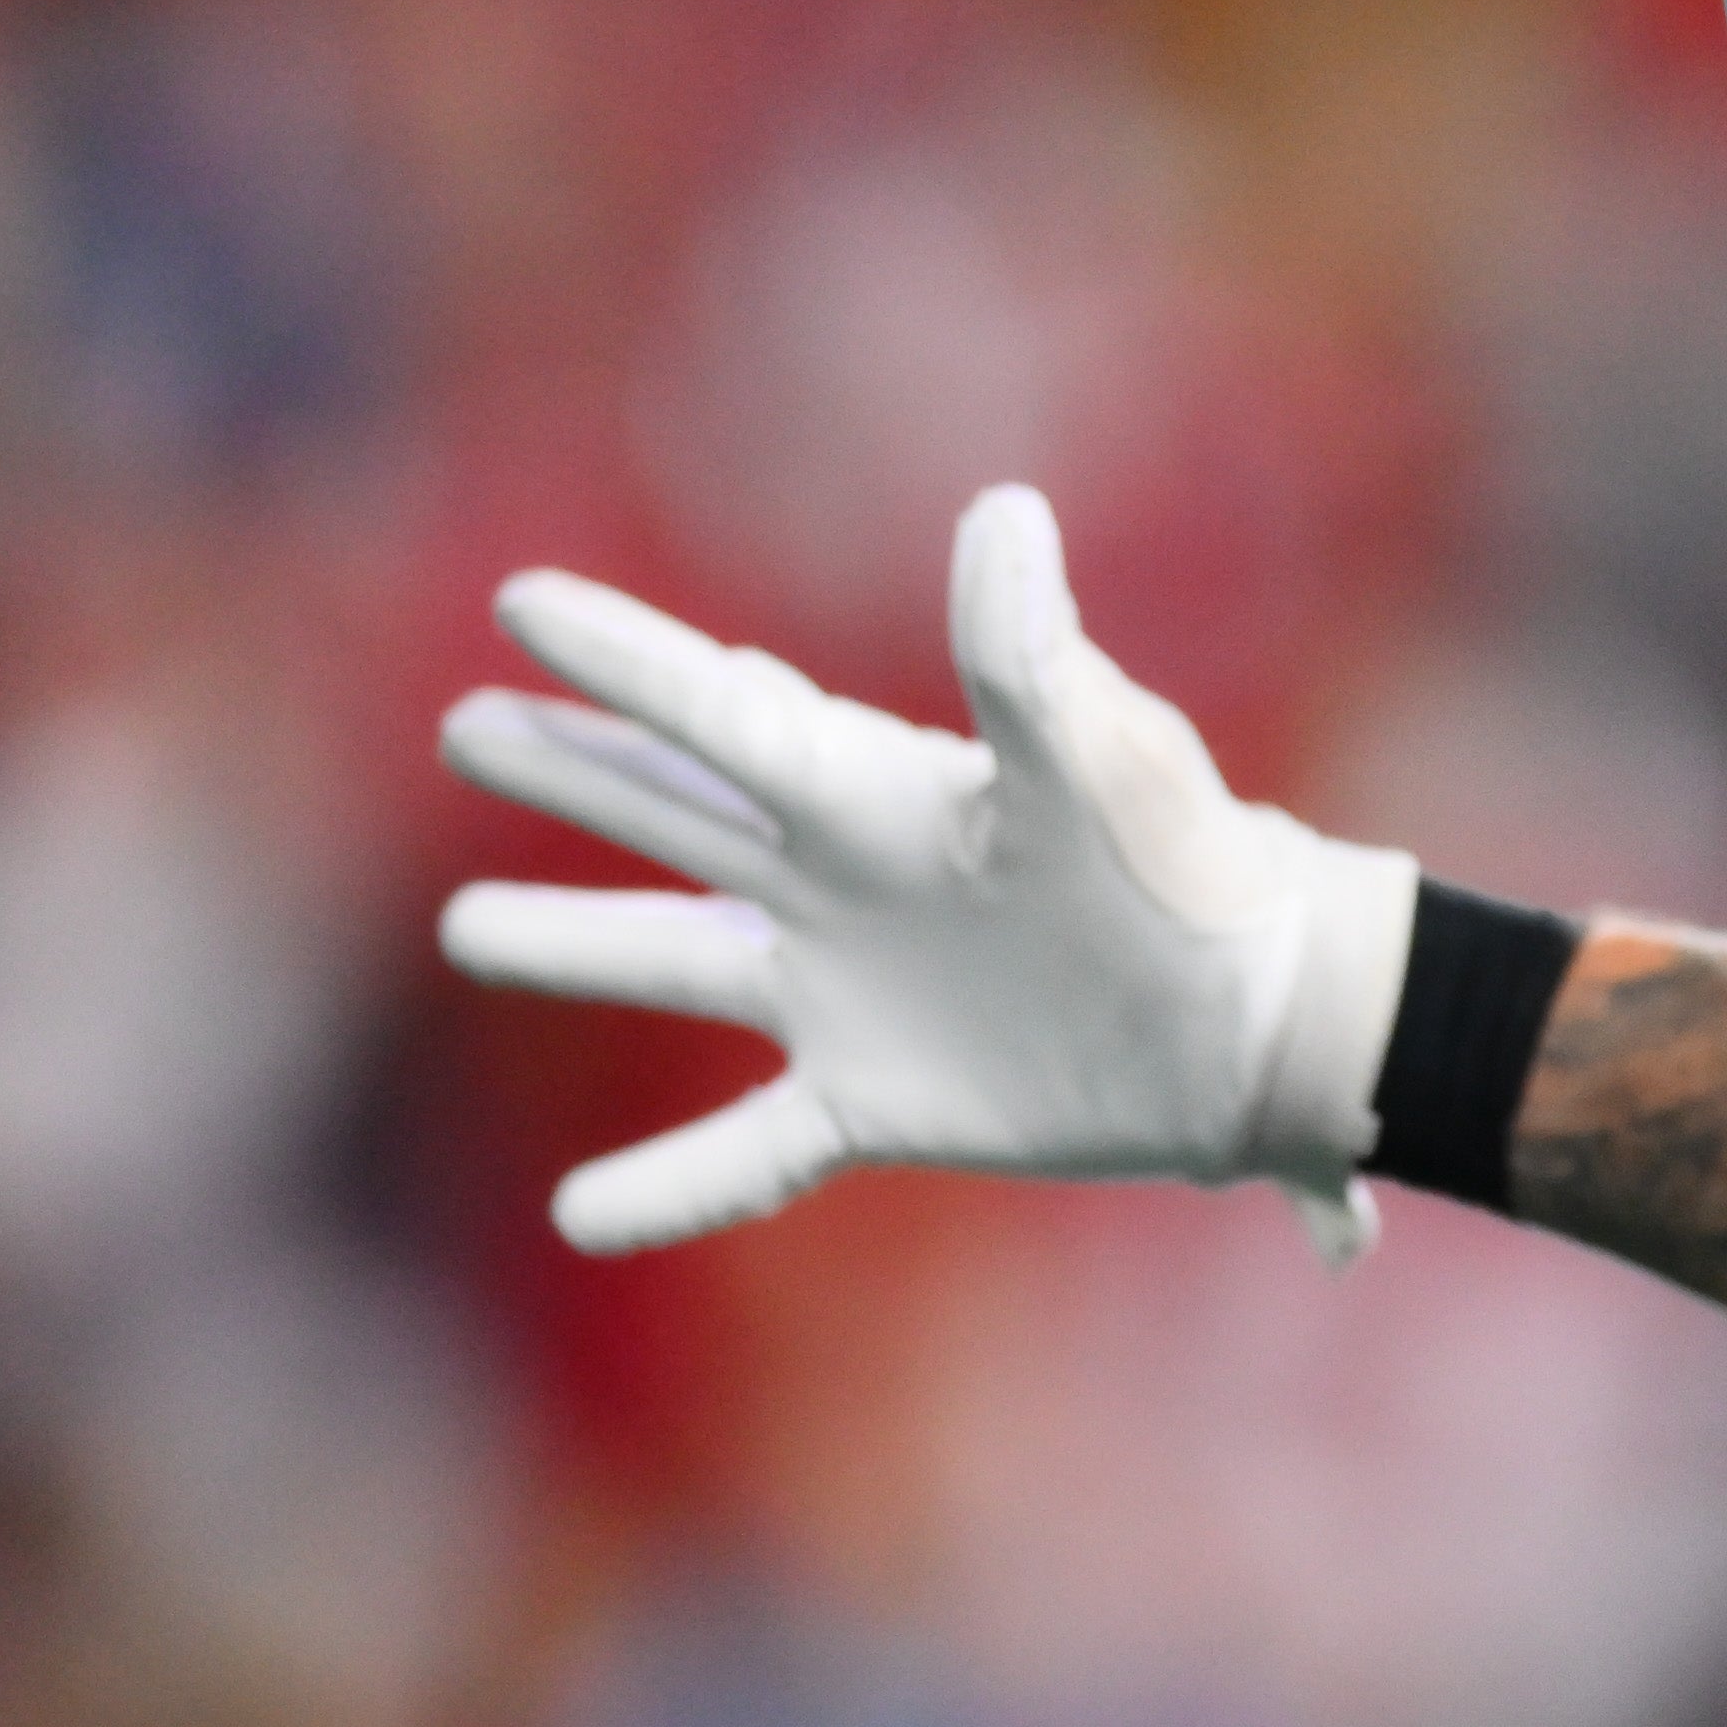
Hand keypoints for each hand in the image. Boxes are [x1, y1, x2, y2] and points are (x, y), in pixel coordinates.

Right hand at [439, 487, 1417, 1258]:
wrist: (1262, 1020)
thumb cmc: (1190, 872)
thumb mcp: (1098, 762)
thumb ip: (1027, 657)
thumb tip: (1003, 512)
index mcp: (877, 791)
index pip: (717, 714)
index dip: (621, 660)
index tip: (521, 602)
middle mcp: (844, 883)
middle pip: (673, 814)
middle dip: (573, 768)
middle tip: (467, 723)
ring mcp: (851, 993)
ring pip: (676, 961)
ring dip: (573, 944)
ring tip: (465, 927)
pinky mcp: (880, 1098)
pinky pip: (747, 1149)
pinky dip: (667, 1183)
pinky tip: (577, 1214)